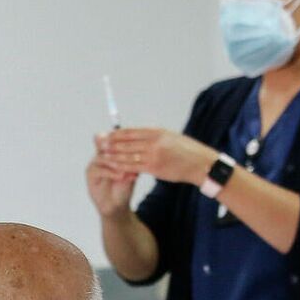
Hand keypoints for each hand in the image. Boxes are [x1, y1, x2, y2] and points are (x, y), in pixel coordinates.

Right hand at [86, 133, 138, 217]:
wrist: (117, 205)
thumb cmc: (125, 186)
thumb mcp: (132, 170)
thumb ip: (132, 160)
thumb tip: (140, 150)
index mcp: (110, 151)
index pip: (114, 139)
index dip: (123, 140)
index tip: (137, 144)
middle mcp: (101, 154)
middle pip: (106, 145)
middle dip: (119, 149)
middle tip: (132, 153)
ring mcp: (94, 163)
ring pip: (103, 157)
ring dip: (116, 161)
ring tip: (127, 167)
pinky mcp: (90, 174)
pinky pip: (99, 170)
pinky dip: (111, 172)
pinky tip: (121, 176)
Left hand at [102, 128, 217, 188]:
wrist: (201, 164)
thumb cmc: (187, 152)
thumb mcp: (171, 138)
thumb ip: (155, 137)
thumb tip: (141, 136)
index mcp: (157, 131)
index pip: (131, 131)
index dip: (117, 134)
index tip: (106, 135)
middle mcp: (154, 141)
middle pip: (126, 142)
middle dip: (111, 144)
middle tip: (98, 145)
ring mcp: (154, 155)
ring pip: (128, 155)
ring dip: (113, 156)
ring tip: (102, 156)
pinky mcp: (155, 168)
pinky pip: (134, 167)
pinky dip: (122, 167)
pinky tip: (114, 167)